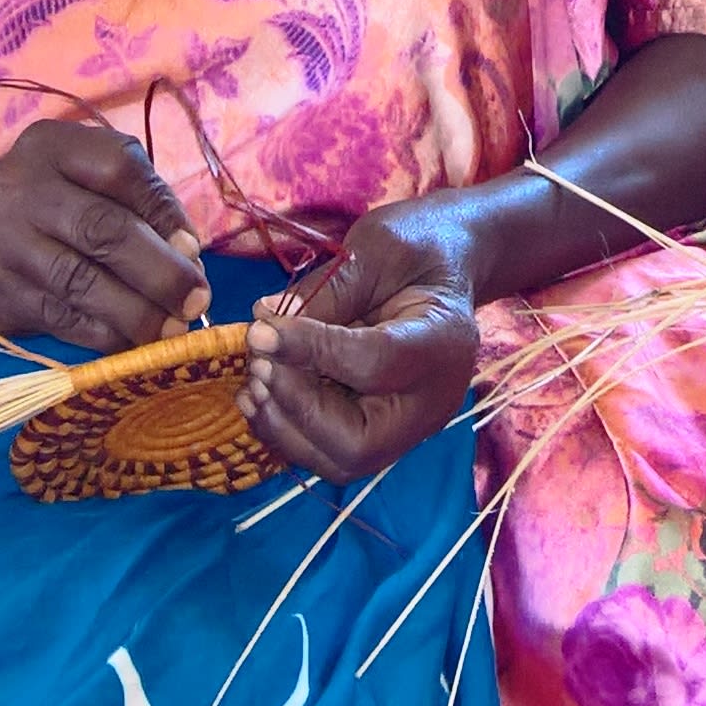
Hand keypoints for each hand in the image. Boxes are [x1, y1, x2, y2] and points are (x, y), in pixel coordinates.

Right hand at [0, 120, 207, 352]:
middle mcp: (20, 188)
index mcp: (53, 146)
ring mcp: (1, 242)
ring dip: (138, 313)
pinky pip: (60, 318)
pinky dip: (105, 334)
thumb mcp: (91, 179)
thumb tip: (188, 256)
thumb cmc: (55, 205)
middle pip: (102, 229)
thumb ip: (142, 202)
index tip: (194, 248)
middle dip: (161, 272)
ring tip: (172, 329)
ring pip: (81, 282)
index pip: (119, 168)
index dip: (164, 211)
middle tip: (196, 301)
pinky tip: (131, 341)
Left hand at [241, 199, 484, 482]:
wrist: (448, 265)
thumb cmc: (419, 245)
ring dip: (284, 424)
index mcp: (444, 342)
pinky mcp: (384, 434)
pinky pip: (330, 454)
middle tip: (259, 364)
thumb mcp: (377, 248)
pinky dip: (288, 429)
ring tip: (256, 377)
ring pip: (340, 460)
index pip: (374, 364)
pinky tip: (264, 393)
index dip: (311, 352)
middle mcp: (432, 400)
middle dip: (297, 407)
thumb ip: (328, 290)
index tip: (260, 332)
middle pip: (359, 443)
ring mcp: (409, 425)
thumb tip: (264, 322)